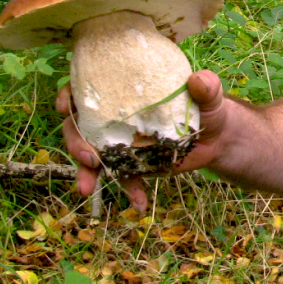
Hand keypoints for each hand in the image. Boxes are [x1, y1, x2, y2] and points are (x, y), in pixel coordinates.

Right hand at [56, 70, 228, 210]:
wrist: (217, 139)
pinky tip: (139, 203)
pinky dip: (128, 190)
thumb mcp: (210, 94)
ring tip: (86, 188)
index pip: (88, 88)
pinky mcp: (134, 163)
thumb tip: (199, 80)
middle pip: (81, 125)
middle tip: (87, 158)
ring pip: (92, 155)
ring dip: (85, 172)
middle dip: (75, 142)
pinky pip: (122, 177)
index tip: (65, 107)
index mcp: (126, 91)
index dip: (69, 96)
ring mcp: (122, 141)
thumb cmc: (208, 107)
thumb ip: (206, 86)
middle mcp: (117, 115)